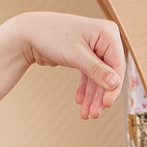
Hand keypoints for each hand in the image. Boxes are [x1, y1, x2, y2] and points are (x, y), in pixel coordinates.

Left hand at [3, 12, 126, 118]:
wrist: (29, 33)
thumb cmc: (52, 36)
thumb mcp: (76, 55)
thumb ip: (97, 70)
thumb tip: (115, 83)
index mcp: (108, 33)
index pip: (117, 65)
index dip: (113, 87)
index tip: (106, 104)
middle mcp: (104, 40)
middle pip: (109, 74)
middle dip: (100, 95)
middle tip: (94, 114)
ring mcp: (95, 49)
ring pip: (98, 78)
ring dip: (92, 97)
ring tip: (85, 113)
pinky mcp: (84, 56)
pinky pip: (90, 76)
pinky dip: (85, 90)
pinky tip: (80, 102)